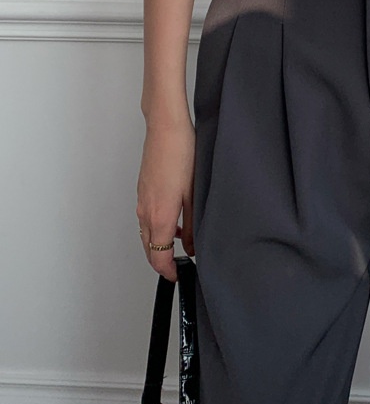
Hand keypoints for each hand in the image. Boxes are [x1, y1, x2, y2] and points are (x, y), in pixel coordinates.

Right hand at [136, 116, 195, 281]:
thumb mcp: (194, 193)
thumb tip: (193, 246)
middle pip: (149, 248)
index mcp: (159, 216)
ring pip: (146, 233)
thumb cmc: (181, 154)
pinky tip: (173, 219)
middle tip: (178, 265)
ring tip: (180, 243)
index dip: (167, 271)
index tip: (178, 275)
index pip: (158, 256)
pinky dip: (156, 227)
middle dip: (161, 261)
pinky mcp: (142, 190)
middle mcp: (145, 211)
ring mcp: (142, 200)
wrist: (165, 128)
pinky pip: (146, 218)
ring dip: (159, 243)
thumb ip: (192, 224)